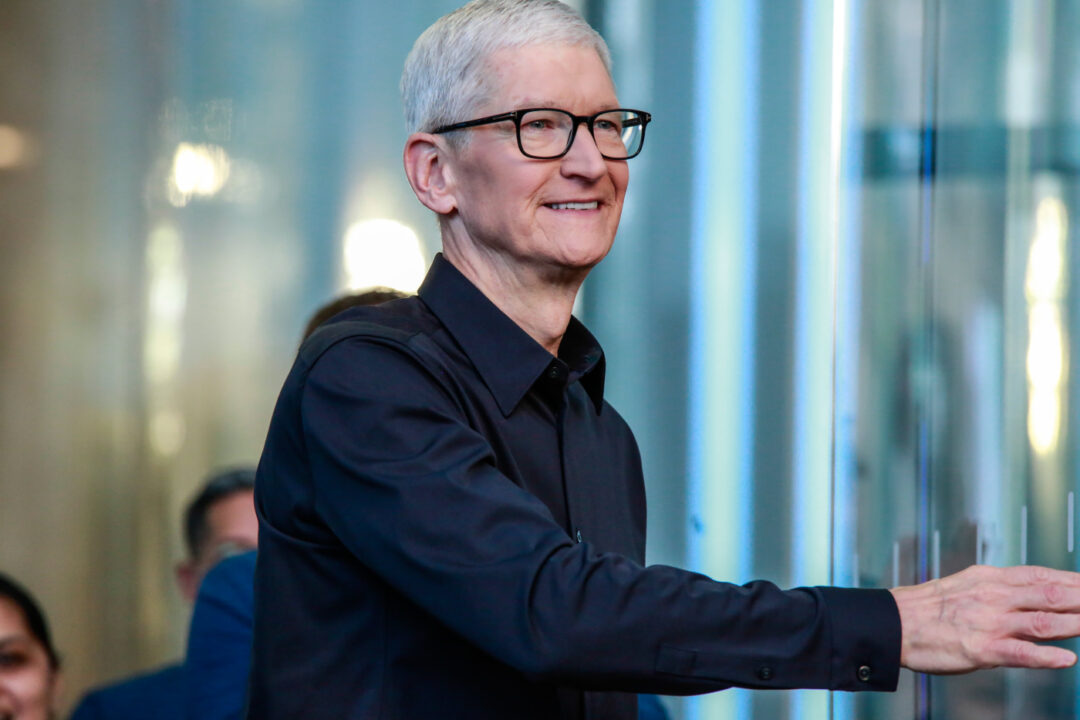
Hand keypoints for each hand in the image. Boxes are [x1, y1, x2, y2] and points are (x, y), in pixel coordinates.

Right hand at [890, 564, 1079, 673]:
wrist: (894, 622)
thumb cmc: (928, 607)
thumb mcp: (967, 584)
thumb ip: (1000, 587)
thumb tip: (1033, 590)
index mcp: (990, 579)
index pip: (1042, 575)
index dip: (1074, 580)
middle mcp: (994, 597)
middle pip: (1051, 595)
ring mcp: (989, 622)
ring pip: (1044, 622)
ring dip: (1077, 624)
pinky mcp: (980, 649)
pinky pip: (1020, 653)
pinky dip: (1046, 657)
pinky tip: (1067, 660)